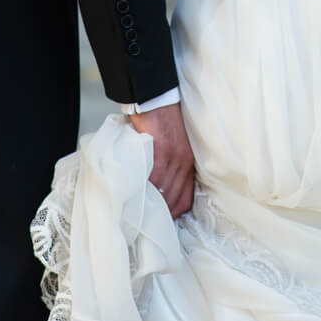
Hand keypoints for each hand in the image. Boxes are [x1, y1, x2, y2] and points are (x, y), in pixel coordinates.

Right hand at [130, 103, 195, 217]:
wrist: (155, 95)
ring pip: (162, 193)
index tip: (160, 222)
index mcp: (187, 162)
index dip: (172, 214)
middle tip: (144, 226)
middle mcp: (183, 163)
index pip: (184, 198)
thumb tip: (153, 182)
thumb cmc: (160, 118)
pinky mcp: (160, 151)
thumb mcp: (171, 143)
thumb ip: (166, 163)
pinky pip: (152, 179)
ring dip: (149, 207)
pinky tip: (132, 198)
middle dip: (159, 216)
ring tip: (135, 218)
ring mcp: (172, 158)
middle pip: (173, 200)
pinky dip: (142, 192)